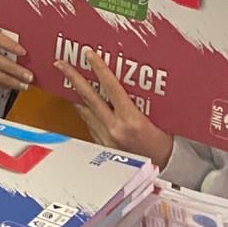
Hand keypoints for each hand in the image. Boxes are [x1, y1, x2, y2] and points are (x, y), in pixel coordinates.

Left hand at [54, 55, 174, 166]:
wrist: (166, 172)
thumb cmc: (165, 146)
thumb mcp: (159, 120)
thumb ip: (142, 103)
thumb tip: (131, 82)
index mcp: (131, 121)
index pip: (111, 87)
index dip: (99, 68)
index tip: (89, 54)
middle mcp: (115, 129)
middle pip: (89, 97)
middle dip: (73, 78)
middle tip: (61, 64)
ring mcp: (105, 138)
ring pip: (85, 111)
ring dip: (75, 95)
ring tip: (66, 81)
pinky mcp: (101, 146)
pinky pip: (89, 124)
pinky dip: (85, 112)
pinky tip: (81, 104)